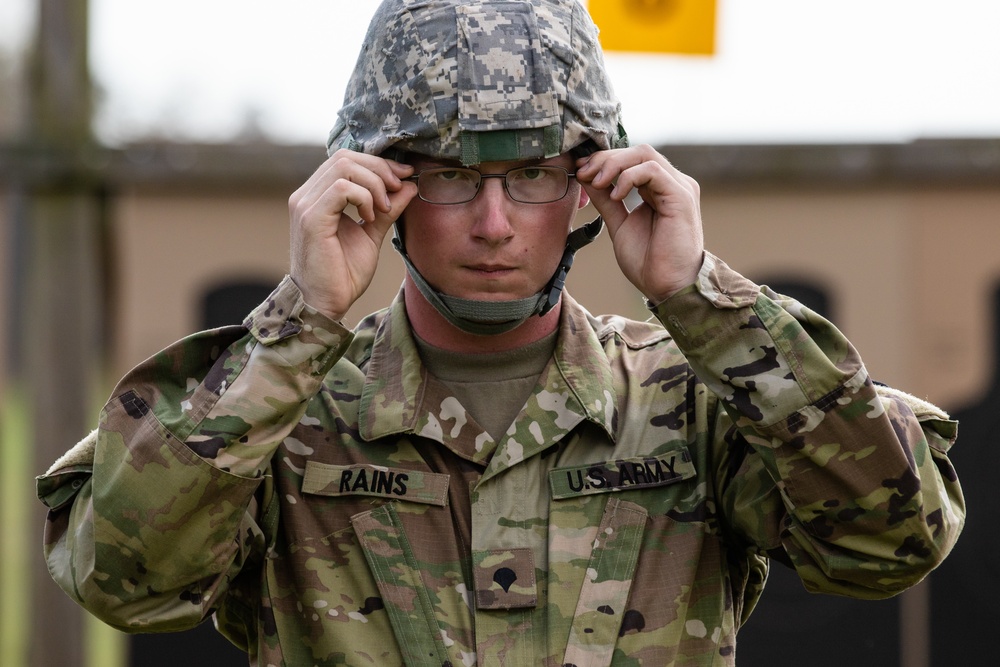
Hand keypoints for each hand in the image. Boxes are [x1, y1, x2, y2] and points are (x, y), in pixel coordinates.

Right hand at [288, 149, 416, 319]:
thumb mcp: (372, 233)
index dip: (378, 163)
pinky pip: (341, 188)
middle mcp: (306, 195)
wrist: (326, 303)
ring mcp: (305, 204)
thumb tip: (409, 185)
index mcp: (317, 195)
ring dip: (373, 183)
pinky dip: (363, 196)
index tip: (404, 176)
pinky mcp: (310, 218)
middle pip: (345, 156)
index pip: (346, 159)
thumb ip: (387, 209)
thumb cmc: (343, 274)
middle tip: (398, 188)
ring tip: (384, 207)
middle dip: (379, 168)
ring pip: (343, 166)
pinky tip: (370, 216)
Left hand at [575, 145, 703, 302]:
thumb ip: (606, 200)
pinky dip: (628, 177)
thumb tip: (586, 178)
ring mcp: (679, 187)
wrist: (669, 287)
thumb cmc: (649, 262)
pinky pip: (652, 170)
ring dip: (614, 164)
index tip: (580, 171)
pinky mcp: (681, 196)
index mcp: (660, 189)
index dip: (604, 160)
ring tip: (597, 183)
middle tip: (583, 173)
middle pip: (636, 152)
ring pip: (644, 155)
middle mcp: (672, 183)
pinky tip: (616, 195)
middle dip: (605, 159)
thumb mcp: (620, 224)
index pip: (632, 159)